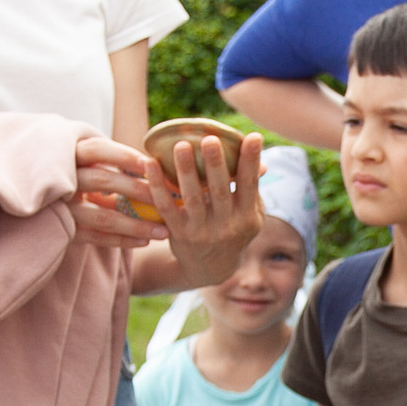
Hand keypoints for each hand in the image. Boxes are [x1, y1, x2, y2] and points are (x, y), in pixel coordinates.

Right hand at [72, 137, 168, 252]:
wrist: (40, 198)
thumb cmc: (76, 172)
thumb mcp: (85, 158)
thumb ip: (111, 159)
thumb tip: (154, 162)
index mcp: (71, 154)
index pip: (99, 150)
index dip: (125, 156)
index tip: (152, 163)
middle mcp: (64, 179)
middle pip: (103, 181)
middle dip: (138, 190)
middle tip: (167, 198)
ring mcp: (62, 206)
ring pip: (103, 217)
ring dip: (136, 225)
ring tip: (164, 232)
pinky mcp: (65, 229)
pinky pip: (96, 237)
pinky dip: (121, 240)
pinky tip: (144, 242)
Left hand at [157, 133, 265, 287]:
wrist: (211, 269)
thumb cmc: (233, 229)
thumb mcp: (249, 214)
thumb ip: (251, 185)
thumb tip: (256, 149)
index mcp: (247, 217)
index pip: (250, 185)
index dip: (252, 161)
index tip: (253, 136)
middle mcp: (226, 226)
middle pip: (220, 191)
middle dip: (215, 164)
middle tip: (209, 139)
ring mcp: (201, 232)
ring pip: (192, 198)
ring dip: (186, 171)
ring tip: (181, 145)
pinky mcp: (178, 234)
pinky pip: (166, 208)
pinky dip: (157, 186)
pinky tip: (150, 164)